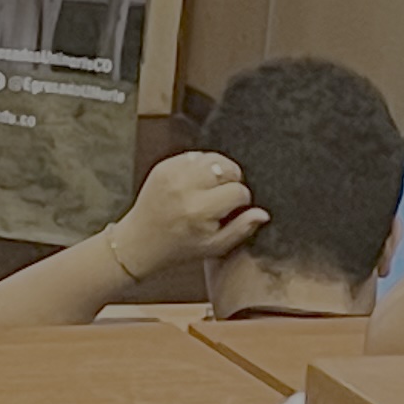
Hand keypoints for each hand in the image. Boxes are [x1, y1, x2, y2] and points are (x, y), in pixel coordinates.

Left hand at [108, 147, 266, 287]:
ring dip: (218, 170)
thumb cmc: (179, 247)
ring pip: (212, 158)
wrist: (140, 240)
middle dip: (232, 180)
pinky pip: (194, 156)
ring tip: (214, 188)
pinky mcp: (163, 167)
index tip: (233, 210)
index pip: (238, 192)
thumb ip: (242, 229)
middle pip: (227, 168)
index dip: (241, 201)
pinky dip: (201, 166)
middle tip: (225, 196)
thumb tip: (263, 214)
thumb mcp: (214, 247)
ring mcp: (172, 174)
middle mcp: (185, 189)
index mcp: (199, 211)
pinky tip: (198, 183)